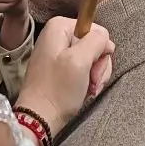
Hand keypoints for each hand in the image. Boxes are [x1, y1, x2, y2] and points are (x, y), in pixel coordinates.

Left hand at [17, 18, 114, 138]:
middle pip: (95, 45)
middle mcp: (58, 35)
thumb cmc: (58, 89)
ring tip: (89, 90)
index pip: (97, 31)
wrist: (39, 118)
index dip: (100, 50)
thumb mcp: (80, 61)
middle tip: (92, 82)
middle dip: (98, 66)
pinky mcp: (60, 68)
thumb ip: (96, 41)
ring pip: (92, 58)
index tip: (92, 69)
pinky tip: (84, 92)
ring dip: (95, 76)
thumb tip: (105, 39)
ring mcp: (59, 52)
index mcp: (59, 27)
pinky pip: (83, 69)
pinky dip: (87, 81)